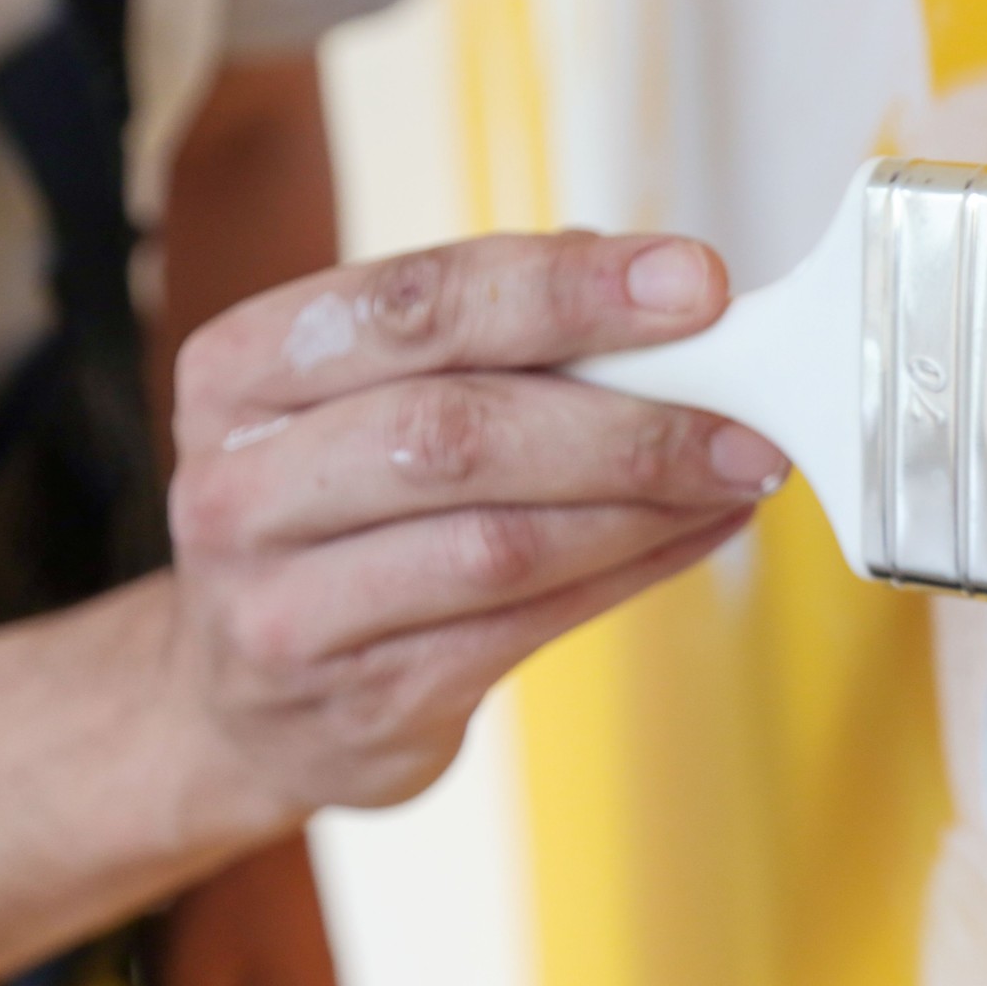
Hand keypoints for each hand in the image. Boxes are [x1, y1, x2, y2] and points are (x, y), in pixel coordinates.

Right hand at [163, 232, 785, 822]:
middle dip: (625, 419)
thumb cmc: (333, 517)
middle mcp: (242, 489)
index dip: (565, 288)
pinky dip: (635, 569)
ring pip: (500, 543)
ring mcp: (291, 611)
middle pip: (457, 432)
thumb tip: (660, 289)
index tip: (694, 283)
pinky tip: (699, 531)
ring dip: (644, 503)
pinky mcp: (367, 702)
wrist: (240, 703)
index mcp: (241, 373)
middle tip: (746, 409)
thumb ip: (484, 339)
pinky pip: (529, 625)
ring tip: (740, 469)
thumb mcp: (357, 404)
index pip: (412, 306)